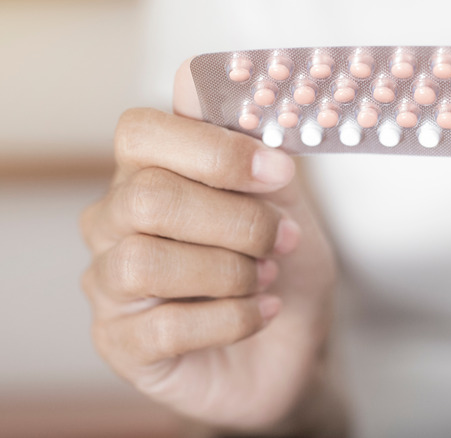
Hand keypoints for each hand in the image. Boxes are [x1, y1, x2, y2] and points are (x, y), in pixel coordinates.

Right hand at [80, 107, 336, 430]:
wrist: (292, 343)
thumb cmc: (282, 266)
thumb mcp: (286, 203)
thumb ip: (257, 152)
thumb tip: (218, 90)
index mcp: (148, 174)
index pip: (140, 132)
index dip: (214, 149)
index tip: (278, 172)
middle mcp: (114, 223)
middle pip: (147, 198)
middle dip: (235, 221)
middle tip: (281, 240)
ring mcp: (109, 285)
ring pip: (145, 262)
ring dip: (229, 272)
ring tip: (266, 279)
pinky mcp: (121, 344)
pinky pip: (163, 327)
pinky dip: (231, 319)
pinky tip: (261, 313)